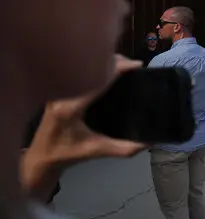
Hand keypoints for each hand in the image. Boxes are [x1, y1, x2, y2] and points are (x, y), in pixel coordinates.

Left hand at [27, 55, 147, 168]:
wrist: (41, 156)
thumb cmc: (67, 154)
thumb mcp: (96, 151)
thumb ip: (123, 148)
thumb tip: (148, 143)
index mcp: (71, 107)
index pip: (97, 79)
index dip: (118, 68)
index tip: (138, 65)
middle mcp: (62, 93)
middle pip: (91, 66)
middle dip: (114, 61)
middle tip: (134, 66)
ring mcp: (59, 89)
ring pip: (84, 66)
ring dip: (105, 64)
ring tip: (125, 68)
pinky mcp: (60, 89)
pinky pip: (80, 72)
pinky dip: (97, 69)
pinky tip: (109, 74)